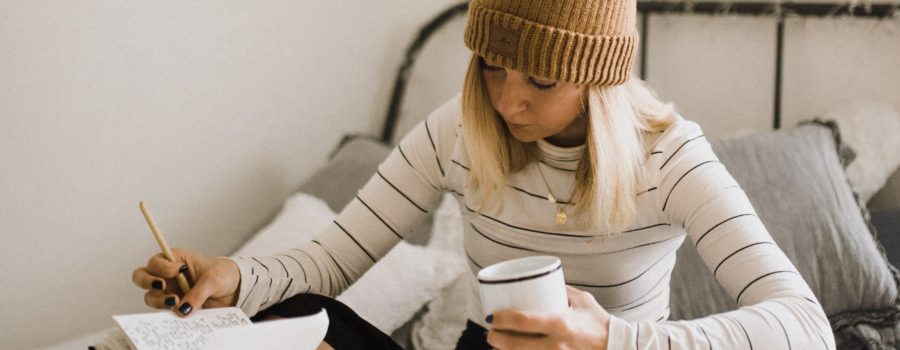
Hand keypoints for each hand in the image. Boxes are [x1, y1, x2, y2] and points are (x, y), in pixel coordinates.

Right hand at [132, 248, 240, 315]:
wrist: (234, 289)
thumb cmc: (223, 274)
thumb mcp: (213, 279)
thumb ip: (198, 293)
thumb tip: (183, 310)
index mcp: (175, 260)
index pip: (155, 261)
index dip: (162, 267)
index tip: (177, 270)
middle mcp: (167, 275)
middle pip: (141, 277)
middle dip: (147, 282)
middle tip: (162, 286)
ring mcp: (169, 291)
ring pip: (150, 297)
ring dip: (159, 300)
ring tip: (176, 302)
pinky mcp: (175, 306)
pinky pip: (164, 312)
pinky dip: (169, 313)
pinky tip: (182, 312)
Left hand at [486, 286, 609, 349]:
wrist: (618, 347)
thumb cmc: (599, 322)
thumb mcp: (581, 300)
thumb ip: (561, 289)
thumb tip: (542, 279)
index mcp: (560, 323)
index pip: (523, 321)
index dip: (502, 319)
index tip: (491, 315)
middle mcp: (556, 344)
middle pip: (515, 344)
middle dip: (496, 338)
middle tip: (489, 331)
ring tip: (496, 344)